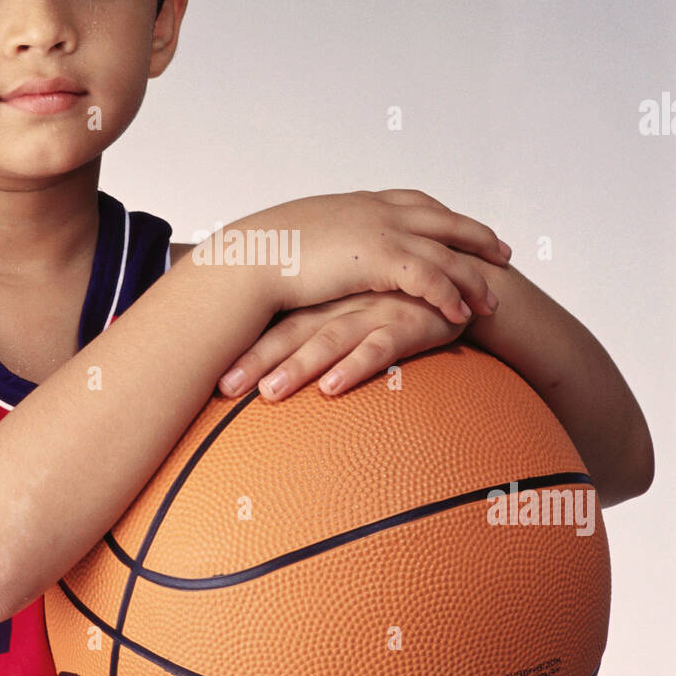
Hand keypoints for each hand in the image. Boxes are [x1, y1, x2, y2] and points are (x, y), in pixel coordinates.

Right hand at [213, 188, 510, 324]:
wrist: (250, 258)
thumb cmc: (266, 254)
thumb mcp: (306, 238)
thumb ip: (330, 242)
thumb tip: (328, 253)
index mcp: (362, 203)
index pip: (417, 203)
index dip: (446, 217)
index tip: (466, 228)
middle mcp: (378, 210)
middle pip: (445, 221)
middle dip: (477, 238)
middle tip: (505, 254)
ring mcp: (382, 231)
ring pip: (446, 252)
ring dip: (473, 277)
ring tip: (493, 302)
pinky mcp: (380, 258)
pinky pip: (430, 278)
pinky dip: (450, 295)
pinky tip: (462, 316)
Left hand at [217, 289, 474, 401]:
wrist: (467, 281)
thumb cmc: (402, 302)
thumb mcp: (356, 307)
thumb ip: (320, 324)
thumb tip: (276, 353)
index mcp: (327, 297)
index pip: (274, 321)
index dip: (243, 345)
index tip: (208, 375)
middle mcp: (344, 302)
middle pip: (291, 332)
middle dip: (256, 361)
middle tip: (223, 388)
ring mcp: (375, 311)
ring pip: (329, 340)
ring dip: (298, 368)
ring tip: (269, 395)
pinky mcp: (408, 324)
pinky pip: (378, 348)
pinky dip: (354, 368)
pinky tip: (332, 387)